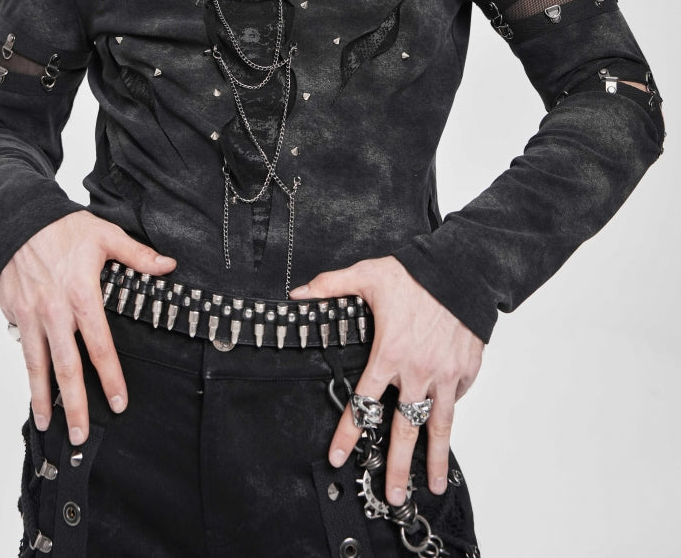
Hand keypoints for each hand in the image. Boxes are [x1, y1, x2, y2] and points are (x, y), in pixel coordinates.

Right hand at [0, 210, 175, 444]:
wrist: (20, 218)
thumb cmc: (65, 227)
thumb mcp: (106, 236)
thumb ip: (138, 256)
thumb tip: (169, 266)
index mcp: (82, 296)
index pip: (100, 346)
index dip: (110, 377)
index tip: (118, 402)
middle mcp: (55, 312)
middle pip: (67, 367)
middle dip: (74, 404)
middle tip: (81, 435)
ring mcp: (31, 316)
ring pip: (37, 366)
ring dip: (43, 398)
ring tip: (48, 424)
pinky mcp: (14, 314)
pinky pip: (23, 348)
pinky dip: (28, 372)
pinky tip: (34, 390)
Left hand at [290, 256, 483, 503]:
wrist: (462, 269)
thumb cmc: (416, 273)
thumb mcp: (368, 274)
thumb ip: (332, 286)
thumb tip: (299, 294)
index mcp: (389, 354)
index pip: (363, 402)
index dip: (349, 432)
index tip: (340, 457)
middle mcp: (417, 372)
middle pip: (404, 429)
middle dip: (396, 466)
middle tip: (392, 496)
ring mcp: (445, 375)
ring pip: (439, 426)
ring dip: (435, 458)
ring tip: (433, 485)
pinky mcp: (467, 371)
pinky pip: (457, 398)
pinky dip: (450, 412)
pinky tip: (444, 427)